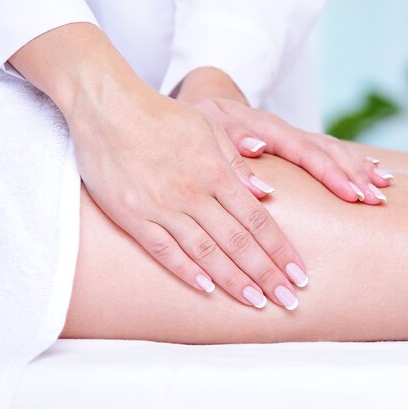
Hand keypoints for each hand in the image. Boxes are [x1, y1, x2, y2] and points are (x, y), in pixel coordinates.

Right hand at [10, 24, 306, 309]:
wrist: (107, 107)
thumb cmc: (163, 117)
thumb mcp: (208, 128)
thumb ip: (237, 162)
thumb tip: (266, 192)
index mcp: (216, 171)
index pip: (258, 219)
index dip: (280, 249)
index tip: (299, 273)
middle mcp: (194, 192)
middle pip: (238, 241)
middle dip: (267, 273)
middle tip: (289, 300)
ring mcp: (162, 206)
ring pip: (205, 252)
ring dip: (234, 280)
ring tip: (257, 302)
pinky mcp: (132, 215)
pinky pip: (163, 250)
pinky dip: (186, 271)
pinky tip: (207, 290)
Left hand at [176, 68, 392, 204]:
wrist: (207, 104)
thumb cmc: (203, 122)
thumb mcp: (208, 128)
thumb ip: (231, 137)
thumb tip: (256, 148)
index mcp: (269, 130)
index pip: (307, 153)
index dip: (331, 174)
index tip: (352, 196)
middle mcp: (288, 132)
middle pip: (329, 151)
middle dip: (355, 176)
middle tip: (377, 201)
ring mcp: (296, 136)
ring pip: (336, 150)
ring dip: (361, 170)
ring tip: (384, 190)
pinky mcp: (298, 143)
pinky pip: (332, 151)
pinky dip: (356, 162)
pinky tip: (377, 172)